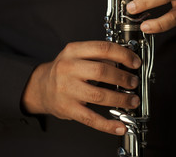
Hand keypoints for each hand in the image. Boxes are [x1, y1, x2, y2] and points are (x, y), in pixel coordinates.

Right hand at [22, 41, 140, 135]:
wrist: (40, 87)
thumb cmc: (65, 70)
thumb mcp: (78, 55)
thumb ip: (99, 56)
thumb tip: (126, 62)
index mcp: (73, 51)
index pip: (103, 48)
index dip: (123, 55)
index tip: (135, 62)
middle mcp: (68, 68)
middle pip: (101, 71)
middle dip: (123, 78)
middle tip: (134, 82)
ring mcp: (66, 89)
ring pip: (99, 95)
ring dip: (121, 99)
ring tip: (132, 101)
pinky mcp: (67, 108)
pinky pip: (90, 118)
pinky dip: (107, 124)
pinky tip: (120, 125)